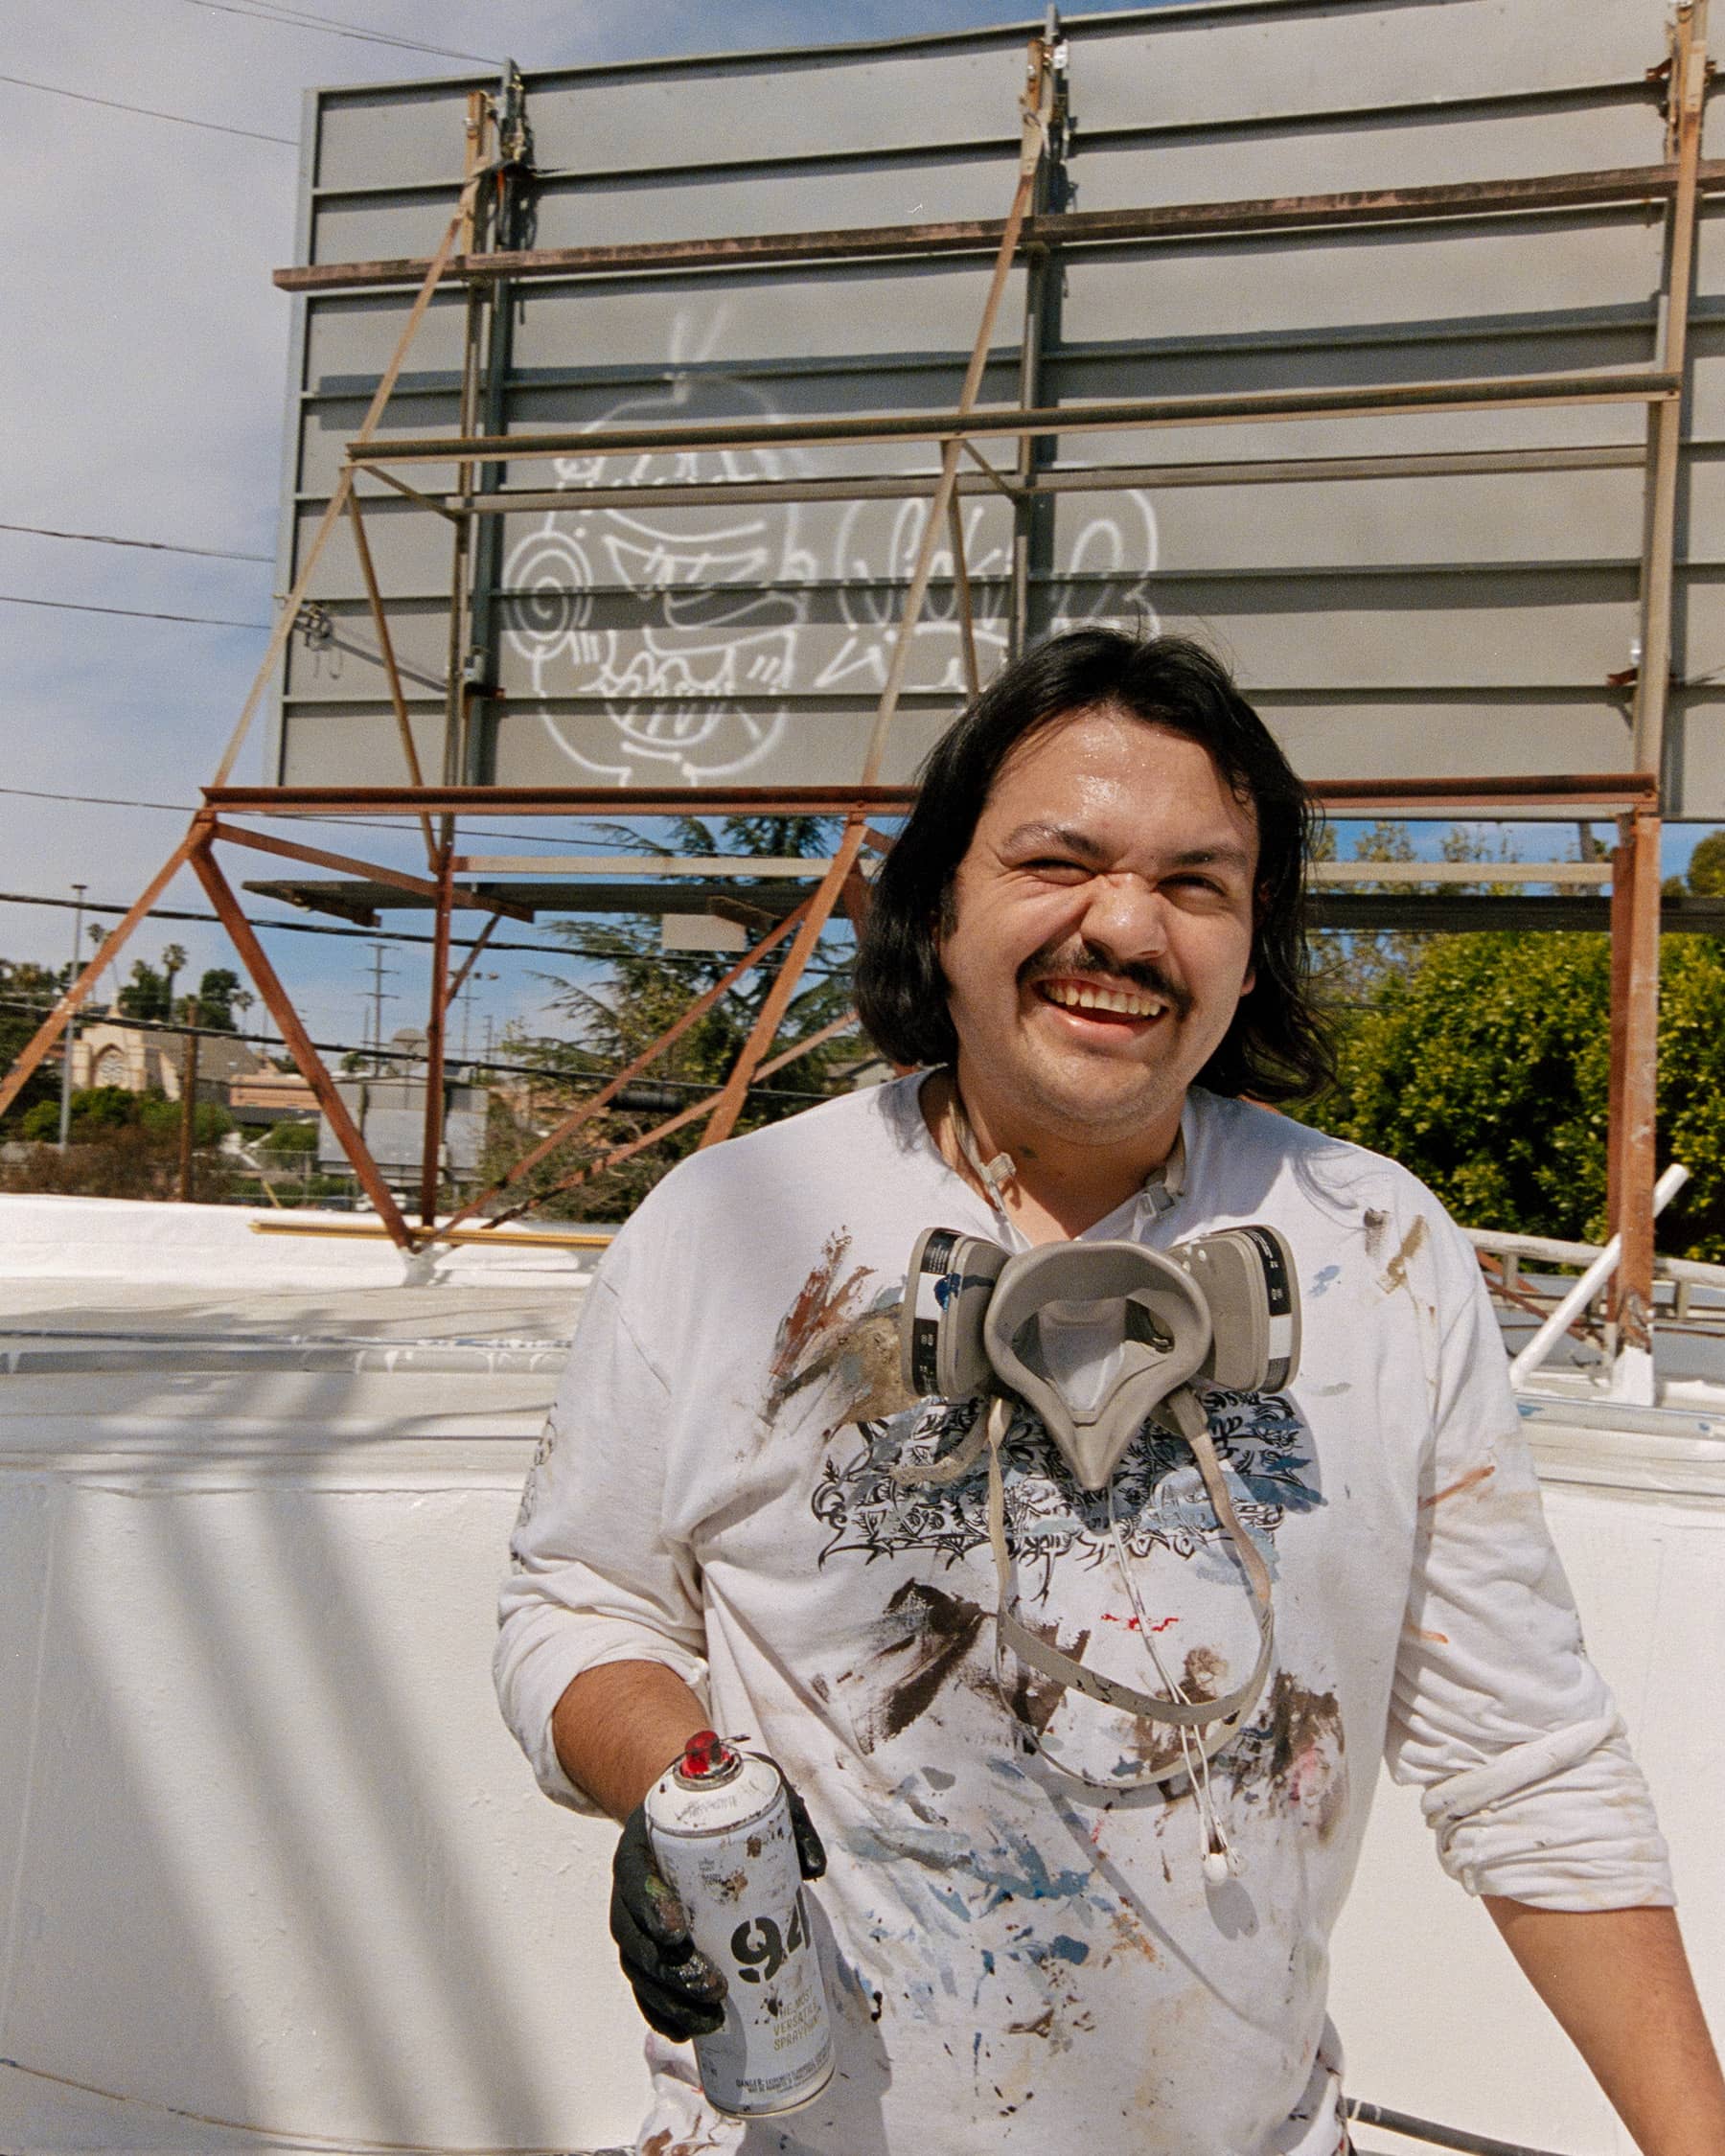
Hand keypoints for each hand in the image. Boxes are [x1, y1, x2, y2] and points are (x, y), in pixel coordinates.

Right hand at [610, 1782, 826, 2040]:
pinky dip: (659, 2011)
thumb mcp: (753, 1800)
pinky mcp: (646, 1945)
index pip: (635, 1878)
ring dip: (668, 2002)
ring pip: (639, 1969)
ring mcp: (635, 1919)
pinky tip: (684, 2031)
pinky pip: (643, 1985)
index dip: (651, 1908)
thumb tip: (813, 1867)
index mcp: (644, 1844)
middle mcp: (632, 1885)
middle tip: (715, 1989)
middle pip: (635, 1938)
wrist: (688, 1811)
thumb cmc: (722, 1808)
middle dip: (671, 1973)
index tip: (680, 1933)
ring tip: (710, 2020)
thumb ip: (786, 1822)